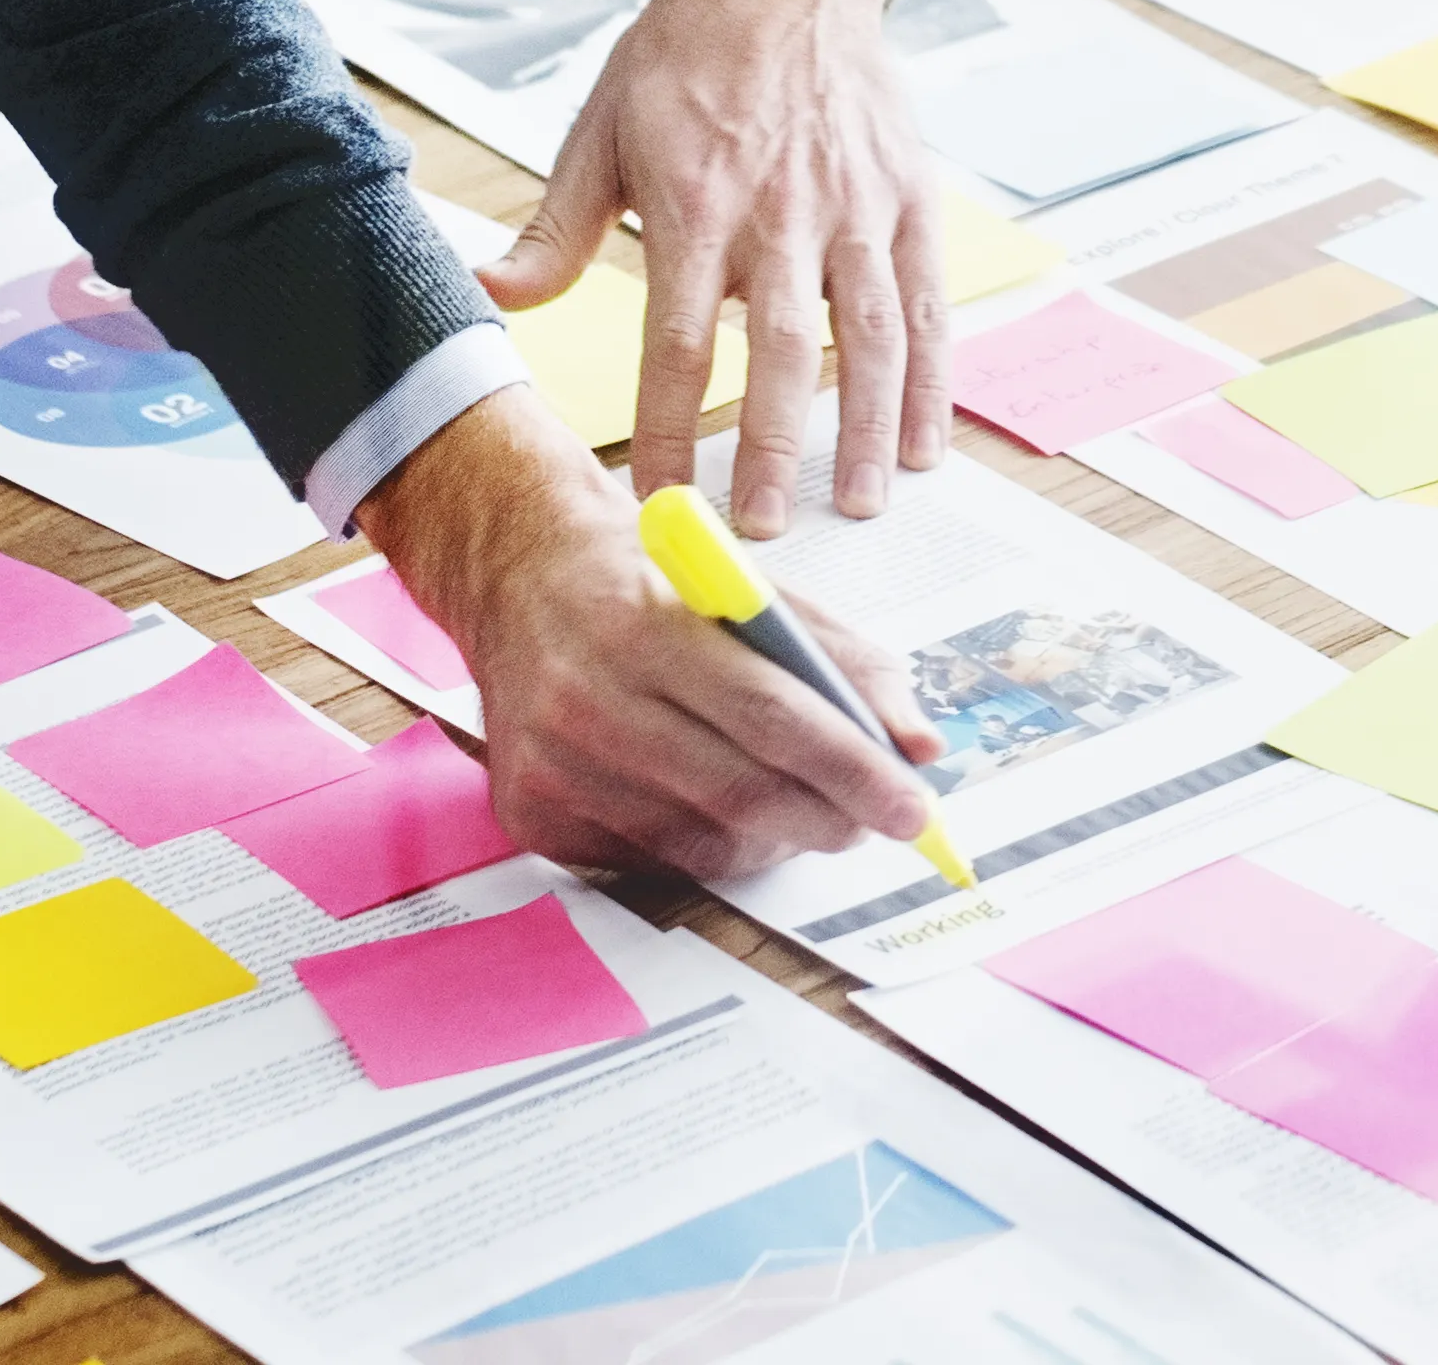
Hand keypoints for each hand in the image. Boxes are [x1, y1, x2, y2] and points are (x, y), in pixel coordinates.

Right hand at [354, 389, 946, 875]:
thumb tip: (920, 745)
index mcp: (645, 624)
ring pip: (701, 842)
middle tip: (877, 820)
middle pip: (741, 792)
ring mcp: (551, 763)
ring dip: (776, 839)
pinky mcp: (531, 811)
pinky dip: (708, 847)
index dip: (854, 769)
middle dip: (830, 817)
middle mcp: (586, 697)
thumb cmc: (650, 580)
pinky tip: (718, 808)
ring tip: (802, 808)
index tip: (915, 806)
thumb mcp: (750, 588)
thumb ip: (843, 660)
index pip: (772, 716)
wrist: (518, 575)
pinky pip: (651, 862)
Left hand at [486, 0, 942, 530]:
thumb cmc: (682, 58)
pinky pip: (927, 304)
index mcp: (695, 204)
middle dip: (774, 449)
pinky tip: (921, 444)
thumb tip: (486, 296)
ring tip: (854, 505)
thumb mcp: (599, 133)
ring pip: (869, 337)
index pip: (679, 341)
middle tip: (765, 531)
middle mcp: (781, 213)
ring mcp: (854, 208)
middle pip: (780, 353)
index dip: (672, 426)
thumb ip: (554, 231)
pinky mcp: (908, 200)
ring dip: (864, 429)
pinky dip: (930, 380)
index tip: (660, 498)